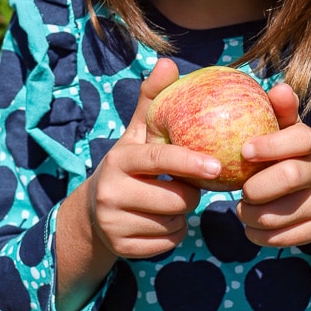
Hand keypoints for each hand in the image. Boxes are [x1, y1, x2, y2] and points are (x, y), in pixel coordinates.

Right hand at [83, 58, 220, 260]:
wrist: (93, 212)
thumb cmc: (129, 164)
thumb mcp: (136, 133)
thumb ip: (152, 100)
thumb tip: (167, 62)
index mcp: (119, 160)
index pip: (159, 160)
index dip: (189, 162)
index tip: (217, 165)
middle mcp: (111, 192)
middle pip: (175, 199)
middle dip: (189, 193)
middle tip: (184, 185)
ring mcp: (114, 223)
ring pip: (175, 223)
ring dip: (182, 215)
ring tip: (168, 202)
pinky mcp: (121, 249)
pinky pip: (169, 243)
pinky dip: (174, 234)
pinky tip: (161, 221)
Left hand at [235, 82, 310, 247]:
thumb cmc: (289, 157)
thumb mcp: (287, 132)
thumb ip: (281, 111)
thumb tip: (280, 87)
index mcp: (309, 144)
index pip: (299, 138)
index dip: (271, 144)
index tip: (244, 150)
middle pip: (288, 176)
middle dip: (255, 187)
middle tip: (241, 189)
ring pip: (277, 215)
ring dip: (249, 215)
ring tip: (242, 208)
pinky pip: (278, 239)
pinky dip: (257, 234)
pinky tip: (252, 225)